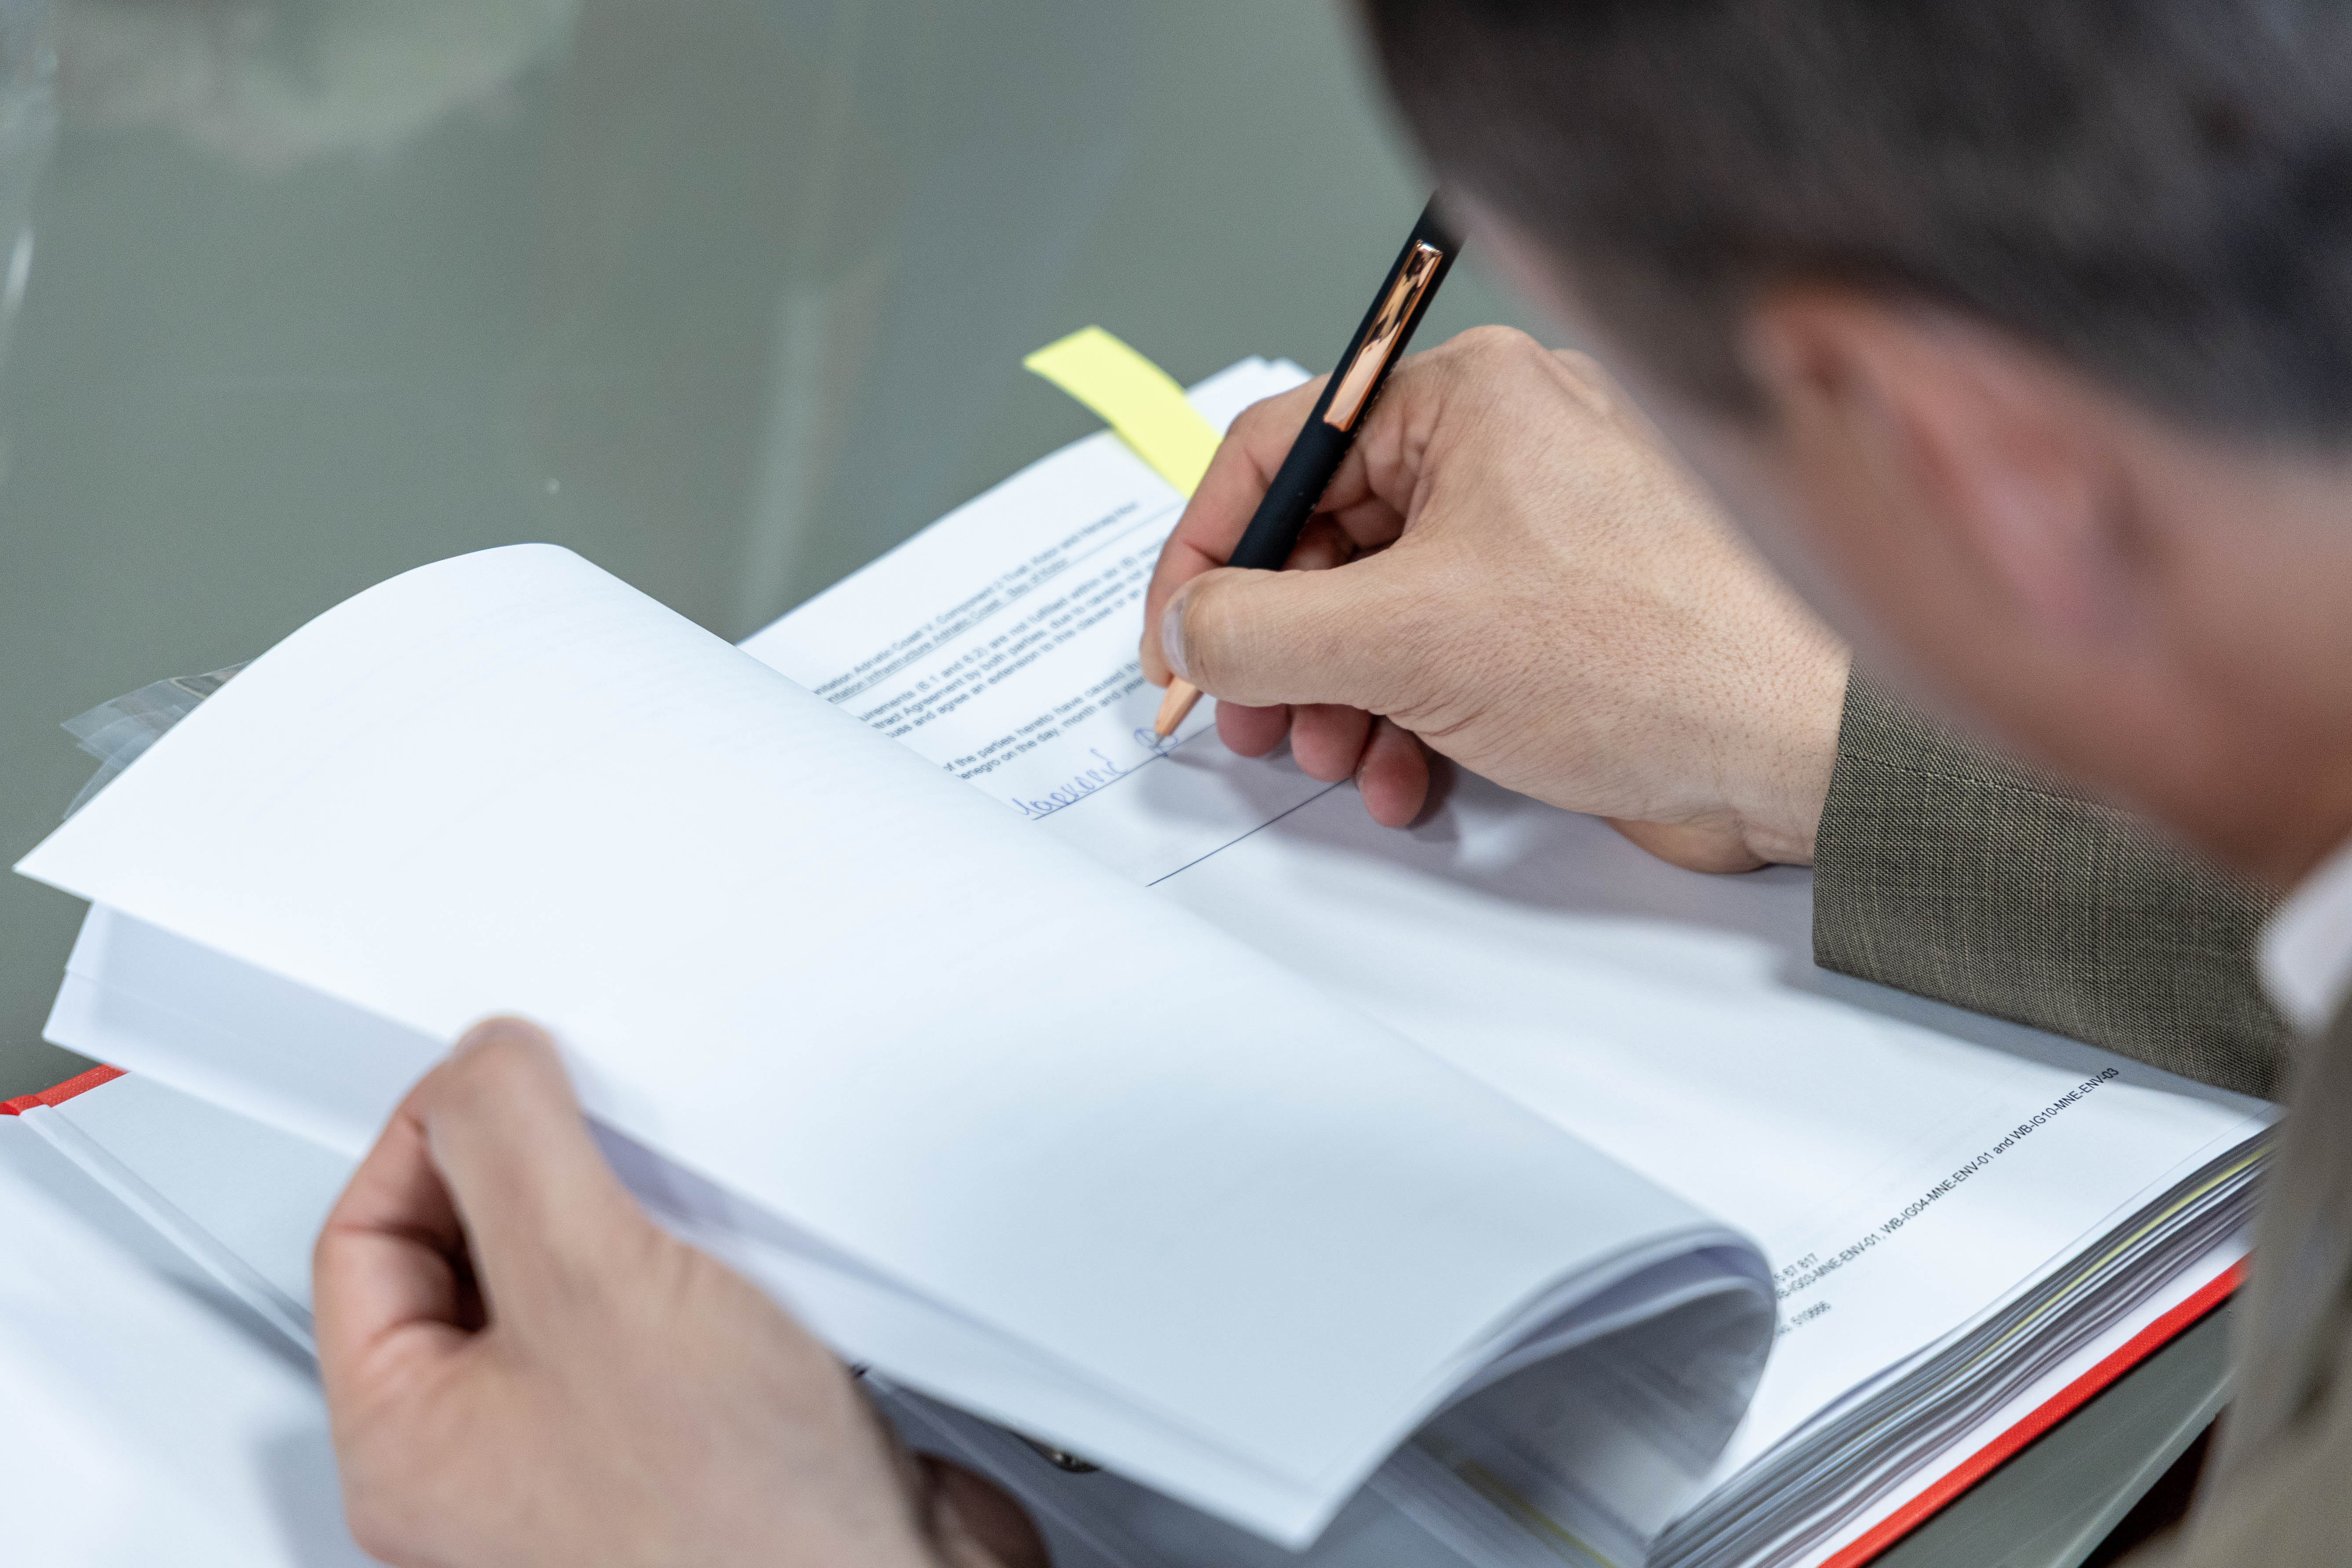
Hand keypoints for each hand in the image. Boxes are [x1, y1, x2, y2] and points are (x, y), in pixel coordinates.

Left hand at [314, 1017, 1043, 1567]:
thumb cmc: (737, 1529)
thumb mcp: (593, 1279)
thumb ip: (512, 1143)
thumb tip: (482, 1066)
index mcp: (409, 1449)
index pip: (361, 1239)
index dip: (429, 1136)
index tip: (505, 1082)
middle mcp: (491, 1468)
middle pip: (476, 1255)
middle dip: (551, 1176)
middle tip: (607, 1144)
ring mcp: (600, 1461)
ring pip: (592, 1283)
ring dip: (654, 1227)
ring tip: (703, 1231)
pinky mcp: (704, 1447)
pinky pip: (684, 1319)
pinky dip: (729, 1277)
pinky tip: (768, 1282)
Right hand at [1141, 326, 1847, 869]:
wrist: (1801, 748)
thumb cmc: (1648, 653)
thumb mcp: (1398, 637)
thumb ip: (1255, 629)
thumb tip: (1185, 629)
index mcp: (1470, 397)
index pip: (1282, 449)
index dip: (1206, 552)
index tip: (1171, 636)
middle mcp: (1505, 451)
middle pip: (1326, 540)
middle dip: (1279, 646)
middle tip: (1250, 720)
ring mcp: (1537, 539)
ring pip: (1378, 610)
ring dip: (1338, 698)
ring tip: (1338, 757)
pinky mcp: (1563, 621)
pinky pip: (1442, 657)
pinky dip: (1406, 722)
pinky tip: (1409, 778)